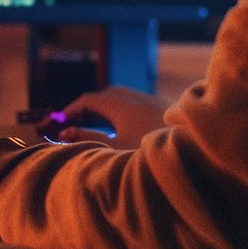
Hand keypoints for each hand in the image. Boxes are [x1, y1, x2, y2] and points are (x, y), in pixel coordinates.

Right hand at [53, 85, 167, 148]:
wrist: (190, 147)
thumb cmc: (150, 151)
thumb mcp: (115, 148)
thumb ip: (89, 139)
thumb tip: (65, 132)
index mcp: (119, 104)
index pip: (87, 100)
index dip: (70, 110)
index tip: (57, 122)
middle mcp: (133, 98)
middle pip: (102, 97)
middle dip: (84, 109)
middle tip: (71, 124)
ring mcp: (148, 102)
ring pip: (119, 99)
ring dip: (102, 110)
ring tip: (92, 127)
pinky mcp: (160, 109)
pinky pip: (132, 104)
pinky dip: (117, 113)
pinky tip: (120, 130)